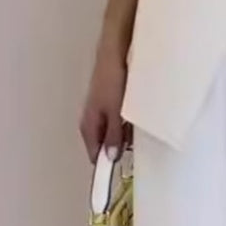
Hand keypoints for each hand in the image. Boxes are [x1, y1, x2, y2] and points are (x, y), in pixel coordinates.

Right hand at [80, 44, 129, 161]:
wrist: (114, 53)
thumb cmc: (112, 80)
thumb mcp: (115, 113)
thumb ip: (113, 135)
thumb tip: (111, 157)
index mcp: (88, 125)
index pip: (95, 155)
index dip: (106, 165)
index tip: (118, 172)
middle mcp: (92, 120)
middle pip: (104, 145)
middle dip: (119, 148)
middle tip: (133, 147)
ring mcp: (101, 111)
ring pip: (113, 132)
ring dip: (125, 134)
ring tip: (136, 128)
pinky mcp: (110, 103)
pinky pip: (118, 121)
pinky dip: (127, 123)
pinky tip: (136, 117)